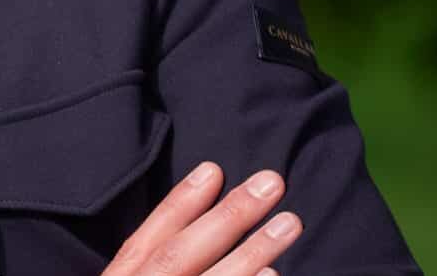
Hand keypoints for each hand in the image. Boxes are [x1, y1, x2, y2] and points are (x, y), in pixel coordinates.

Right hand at [103, 162, 301, 275]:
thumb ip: (147, 265)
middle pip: (180, 255)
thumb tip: (195, 229)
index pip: (146, 240)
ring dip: (252, 251)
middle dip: (228, 217)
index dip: (180, 204)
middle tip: (271, 183)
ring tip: (290, 222)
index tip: (213, 169)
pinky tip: (274, 274)